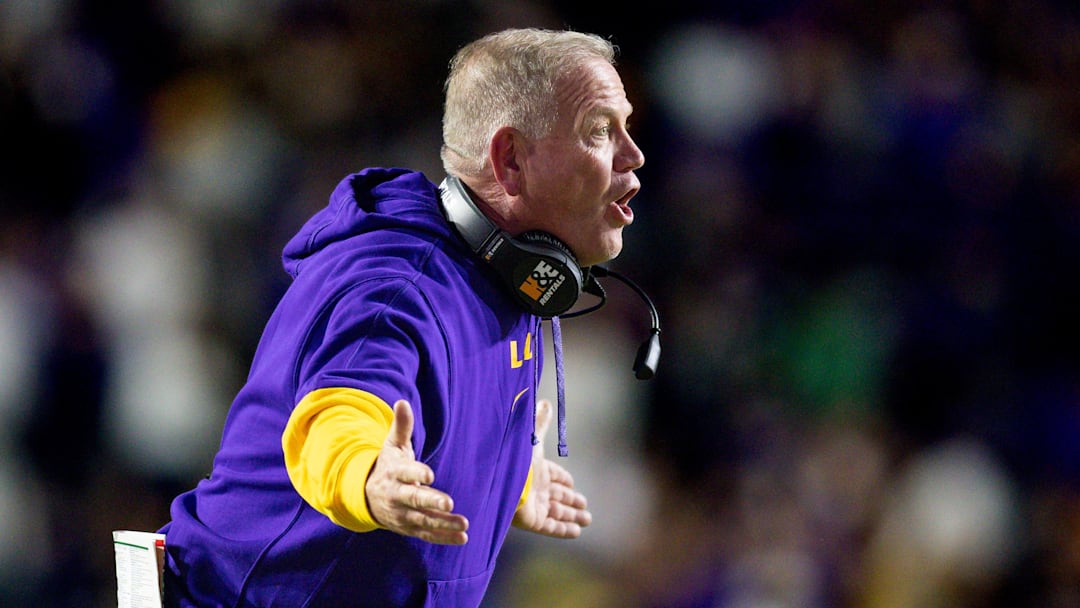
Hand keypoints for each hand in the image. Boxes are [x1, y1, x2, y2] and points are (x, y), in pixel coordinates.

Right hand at [365, 400, 468, 544]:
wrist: (365, 496)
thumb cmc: (387, 465)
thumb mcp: (391, 446)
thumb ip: (401, 427)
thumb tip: (402, 402)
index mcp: (394, 473)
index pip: (406, 473)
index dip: (417, 474)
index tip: (430, 474)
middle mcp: (397, 495)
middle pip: (414, 500)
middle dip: (431, 502)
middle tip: (448, 503)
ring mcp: (403, 514)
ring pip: (423, 520)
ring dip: (443, 524)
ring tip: (464, 524)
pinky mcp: (409, 527)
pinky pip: (427, 534)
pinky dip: (443, 538)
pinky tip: (462, 538)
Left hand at [512, 399, 591, 537]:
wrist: (502, 480)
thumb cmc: (516, 458)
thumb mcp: (531, 438)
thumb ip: (540, 423)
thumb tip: (544, 402)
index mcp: (537, 470)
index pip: (554, 476)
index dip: (563, 479)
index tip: (572, 483)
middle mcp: (537, 489)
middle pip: (559, 496)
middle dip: (572, 500)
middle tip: (584, 505)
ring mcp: (536, 506)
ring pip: (559, 512)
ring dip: (573, 516)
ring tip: (587, 519)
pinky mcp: (533, 521)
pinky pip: (553, 527)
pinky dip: (565, 530)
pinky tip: (577, 532)